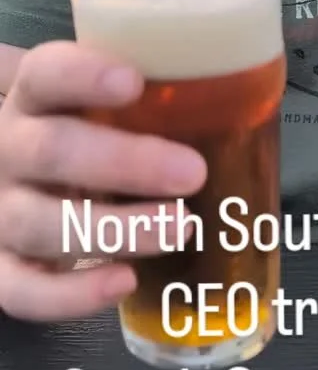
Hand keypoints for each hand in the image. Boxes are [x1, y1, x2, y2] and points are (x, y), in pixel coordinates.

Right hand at [0, 41, 206, 321]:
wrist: (16, 180)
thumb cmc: (77, 133)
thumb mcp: (93, 101)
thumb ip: (141, 92)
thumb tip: (240, 86)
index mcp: (32, 98)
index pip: (45, 74)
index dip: (83, 76)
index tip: (134, 82)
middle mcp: (8, 151)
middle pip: (52, 151)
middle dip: (125, 163)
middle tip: (192, 172)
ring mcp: (1, 212)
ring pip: (40, 223)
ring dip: (114, 228)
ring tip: (180, 228)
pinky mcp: (1, 268)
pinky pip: (24, 290)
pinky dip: (72, 295)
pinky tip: (125, 281)